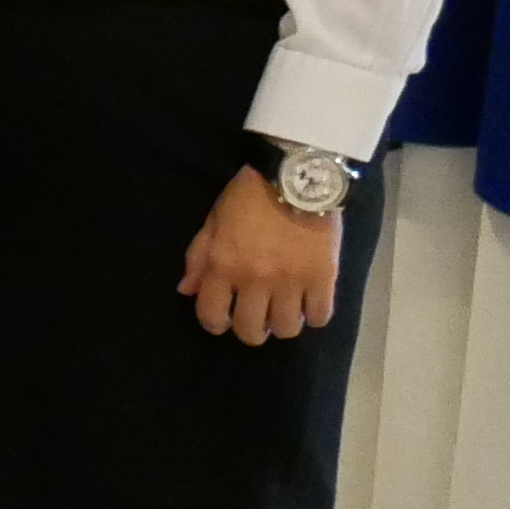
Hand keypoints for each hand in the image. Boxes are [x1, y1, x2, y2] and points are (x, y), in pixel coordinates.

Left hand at [181, 167, 343, 342]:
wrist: (295, 177)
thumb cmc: (248, 197)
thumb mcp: (213, 221)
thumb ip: (198, 257)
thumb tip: (186, 291)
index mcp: (223, 265)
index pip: (212, 315)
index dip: (215, 324)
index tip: (223, 319)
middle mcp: (255, 280)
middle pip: (251, 331)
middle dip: (250, 330)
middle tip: (256, 318)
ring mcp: (291, 282)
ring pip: (286, 329)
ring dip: (282, 325)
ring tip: (283, 311)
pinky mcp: (323, 278)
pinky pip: (319, 317)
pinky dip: (313, 317)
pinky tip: (308, 305)